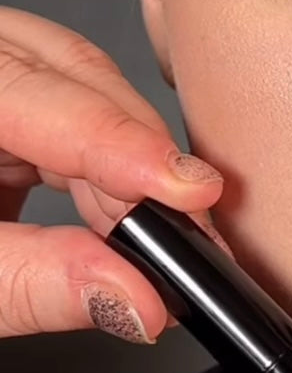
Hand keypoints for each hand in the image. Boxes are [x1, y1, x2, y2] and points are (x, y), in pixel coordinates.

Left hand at [0, 6, 231, 342]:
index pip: (37, 91)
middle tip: (192, 222)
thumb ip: (33, 284)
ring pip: (77, 85)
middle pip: (71, 73)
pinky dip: (102, 166)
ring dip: (126, 162)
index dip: (122, 142)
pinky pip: (66, 109)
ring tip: (158, 232)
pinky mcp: (2, 101)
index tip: (192, 190)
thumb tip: (137, 299)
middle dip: (138, 149)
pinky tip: (122, 213)